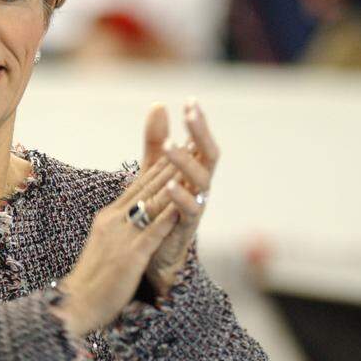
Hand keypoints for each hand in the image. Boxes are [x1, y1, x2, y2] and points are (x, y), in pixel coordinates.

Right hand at [52, 105, 185, 337]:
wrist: (74, 305)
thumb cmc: (90, 280)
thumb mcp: (102, 244)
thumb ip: (116, 227)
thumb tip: (127, 214)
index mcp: (107, 218)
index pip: (137, 186)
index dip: (158, 166)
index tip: (175, 149)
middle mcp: (113, 221)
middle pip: (146, 187)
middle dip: (170, 165)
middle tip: (190, 143)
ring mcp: (121, 238)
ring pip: (151, 204)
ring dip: (172, 183)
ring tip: (191, 165)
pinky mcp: (129, 257)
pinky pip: (151, 233)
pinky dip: (167, 217)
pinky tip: (182, 205)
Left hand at [144, 99, 219, 296]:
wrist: (151, 259)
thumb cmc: (157, 213)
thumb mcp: (152, 173)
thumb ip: (155, 143)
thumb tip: (159, 105)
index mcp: (193, 174)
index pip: (200, 143)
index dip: (198, 124)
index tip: (190, 101)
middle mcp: (199, 189)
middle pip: (209, 157)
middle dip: (201, 134)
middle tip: (190, 114)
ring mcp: (194, 210)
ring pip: (201, 182)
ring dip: (186, 163)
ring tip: (172, 147)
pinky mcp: (184, 231)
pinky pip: (189, 213)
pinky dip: (181, 199)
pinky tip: (169, 186)